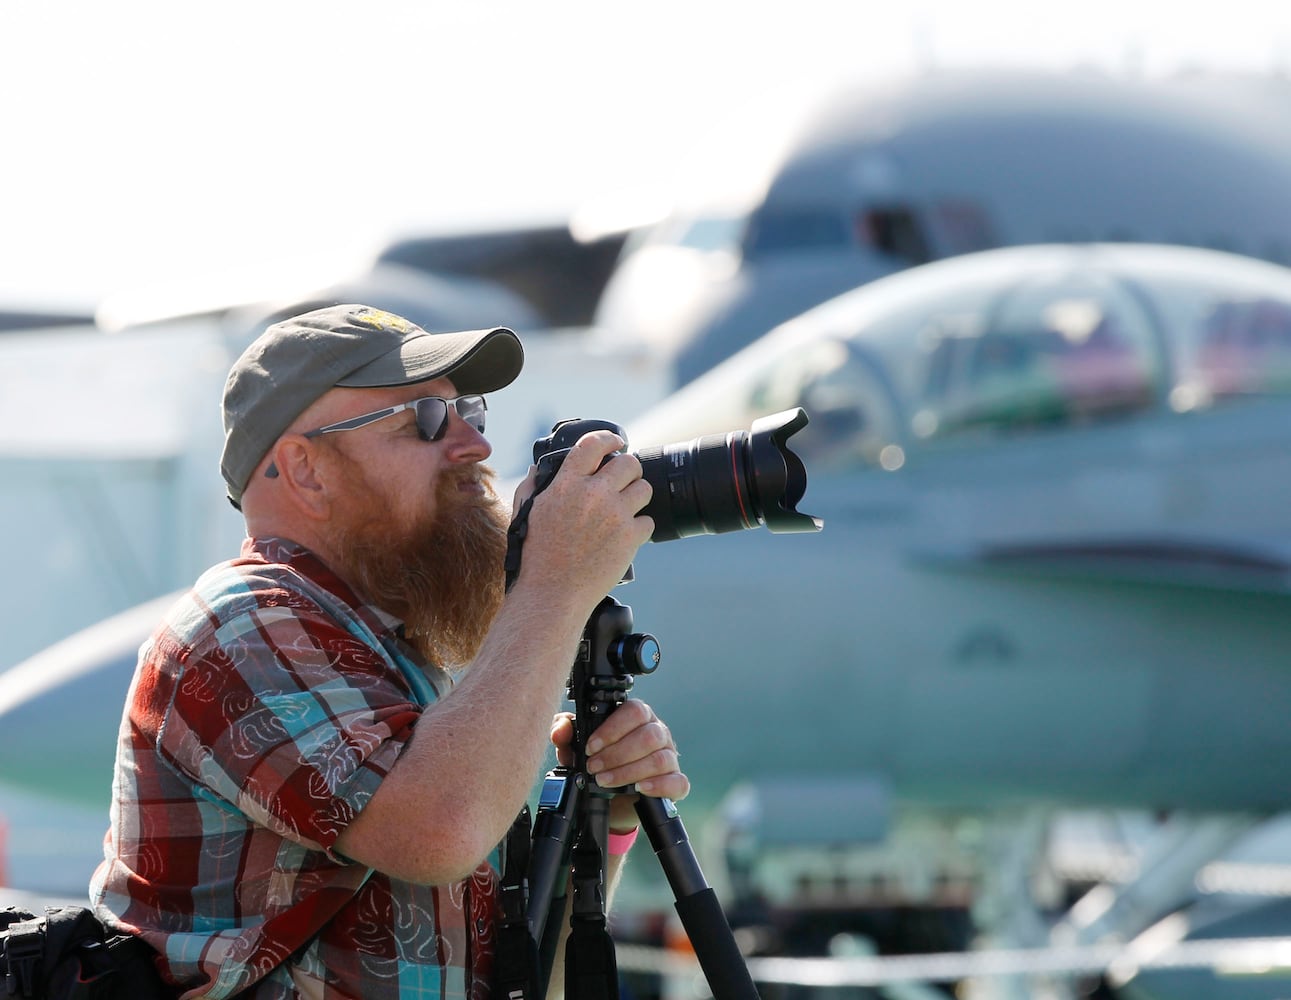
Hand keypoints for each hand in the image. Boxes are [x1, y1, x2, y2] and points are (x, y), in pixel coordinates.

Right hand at [513, 431, 653, 607]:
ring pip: (644, 488)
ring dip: (637, 496)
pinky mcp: (630, 537)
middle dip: (629, 469)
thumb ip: (534, 486)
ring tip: (625, 509)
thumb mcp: (527, 514)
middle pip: (629, 463)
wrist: (553, 593)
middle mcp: (593, 494)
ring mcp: (615, 515)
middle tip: (624, 480)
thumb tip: (539, 468)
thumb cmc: (536, 557)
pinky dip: (639, 528)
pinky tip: (625, 535)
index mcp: (566, 485)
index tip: (616, 442)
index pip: (593, 444)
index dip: (609, 439)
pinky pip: (648, 521)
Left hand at [550, 700, 688, 830]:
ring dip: (629, 771)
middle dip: (616, 754)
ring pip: (660, 759)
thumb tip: (561, 728)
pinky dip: (658, 785)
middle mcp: (658, 733)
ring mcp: (670, 758)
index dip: (612, 729)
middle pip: (648, 735)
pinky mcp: (675, 783)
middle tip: (594, 767)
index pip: (635, 711)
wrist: (609, 801)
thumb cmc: (597, 764)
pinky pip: (677, 782)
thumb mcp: (576, 749)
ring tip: (605, 781)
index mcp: (638, 717)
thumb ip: (565, 734)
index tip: (590, 747)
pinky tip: (639, 789)